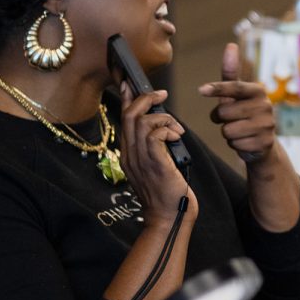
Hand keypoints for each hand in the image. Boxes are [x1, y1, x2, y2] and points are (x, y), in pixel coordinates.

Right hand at [118, 83, 195, 223]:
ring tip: (176, 128)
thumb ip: (154, 146)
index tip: (130, 82)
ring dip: (162, 117)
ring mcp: (140, 159)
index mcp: (129, 153)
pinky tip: (177, 137)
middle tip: (162, 94)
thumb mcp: (157, 164)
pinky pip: (155, 135)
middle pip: (129, 114)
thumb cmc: (168, 191)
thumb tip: (161, 127)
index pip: (123, 118)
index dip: (126, 97)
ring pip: (140, 121)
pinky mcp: (154, 163)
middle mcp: (130, 154)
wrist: (170, 217)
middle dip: (145, 98)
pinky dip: (167, 129)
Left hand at [198, 42, 276, 162]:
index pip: (234, 87)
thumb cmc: (244, 113)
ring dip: (227, 132)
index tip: (201, 90)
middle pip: (225, 111)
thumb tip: (231, 45)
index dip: (217, 88)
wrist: (263, 141)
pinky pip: (235, 144)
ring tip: (239, 130)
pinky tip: (244, 140)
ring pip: (228, 130)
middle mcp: (265, 106)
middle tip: (230, 118)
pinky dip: (235, 144)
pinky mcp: (265, 143)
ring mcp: (267, 125)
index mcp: (258, 90)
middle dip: (220, 117)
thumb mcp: (236, 94)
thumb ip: (231, 72)